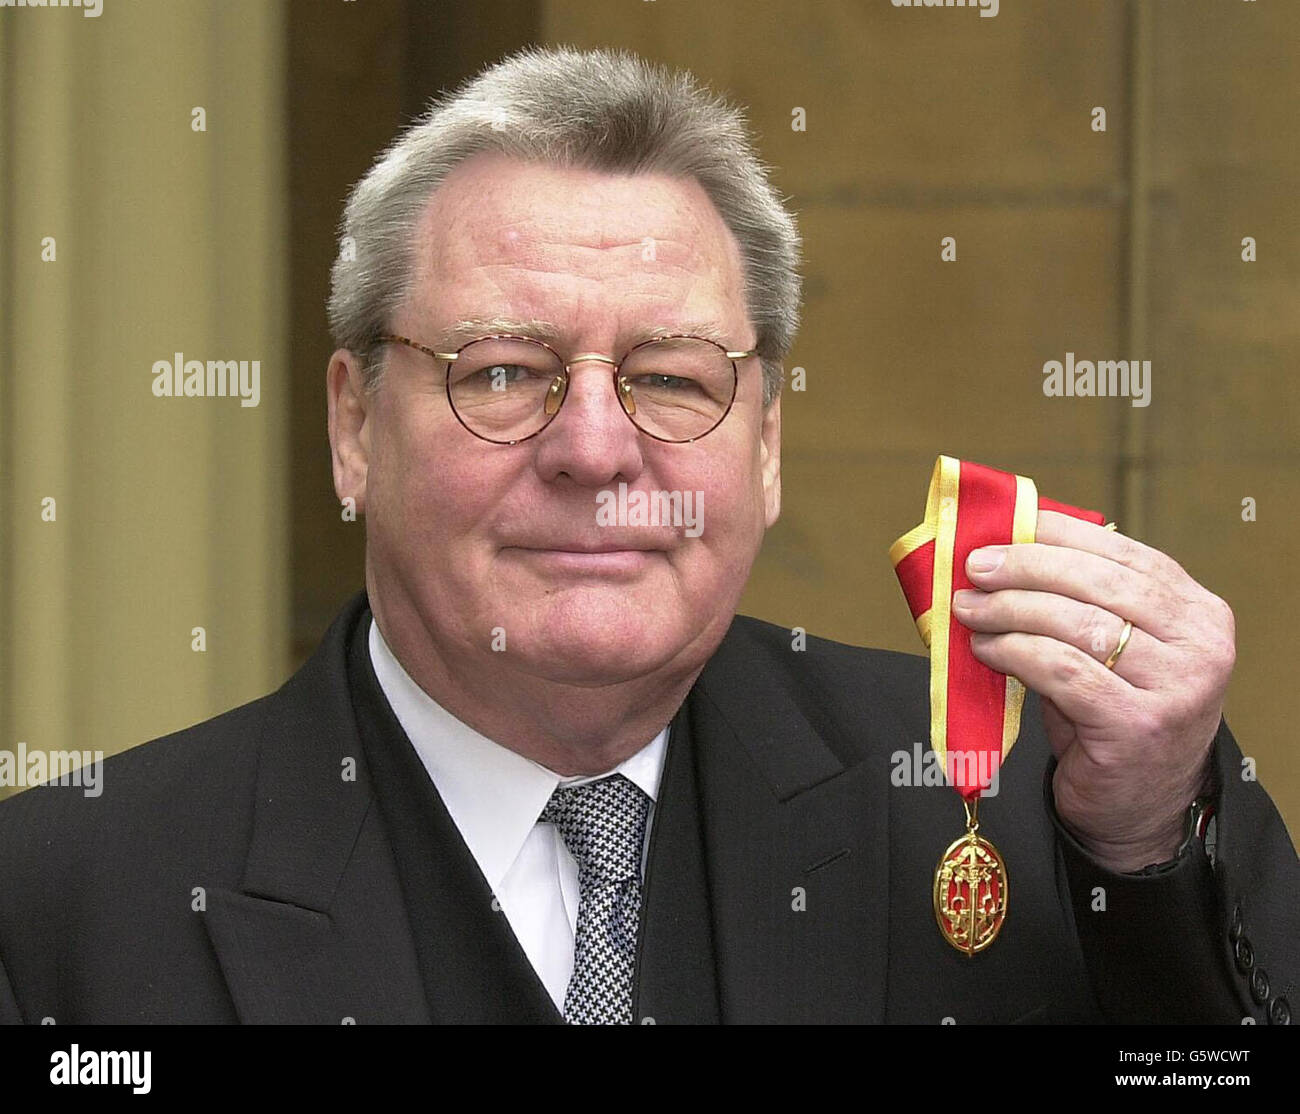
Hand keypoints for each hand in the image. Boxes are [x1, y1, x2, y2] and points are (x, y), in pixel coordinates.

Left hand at [951, 510, 1232, 871]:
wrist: (1136, 808)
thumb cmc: (1113, 717)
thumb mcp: (1113, 650)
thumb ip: (1082, 601)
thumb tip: (1004, 550)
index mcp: (1198, 612)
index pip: (1122, 554)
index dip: (1057, 535)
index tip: (1005, 526)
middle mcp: (1200, 646)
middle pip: (1098, 584)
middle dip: (1026, 568)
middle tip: (974, 568)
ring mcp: (1176, 689)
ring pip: (1077, 625)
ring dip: (1010, 610)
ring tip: (969, 609)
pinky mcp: (1136, 726)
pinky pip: (1061, 671)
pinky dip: (1015, 652)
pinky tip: (986, 649)